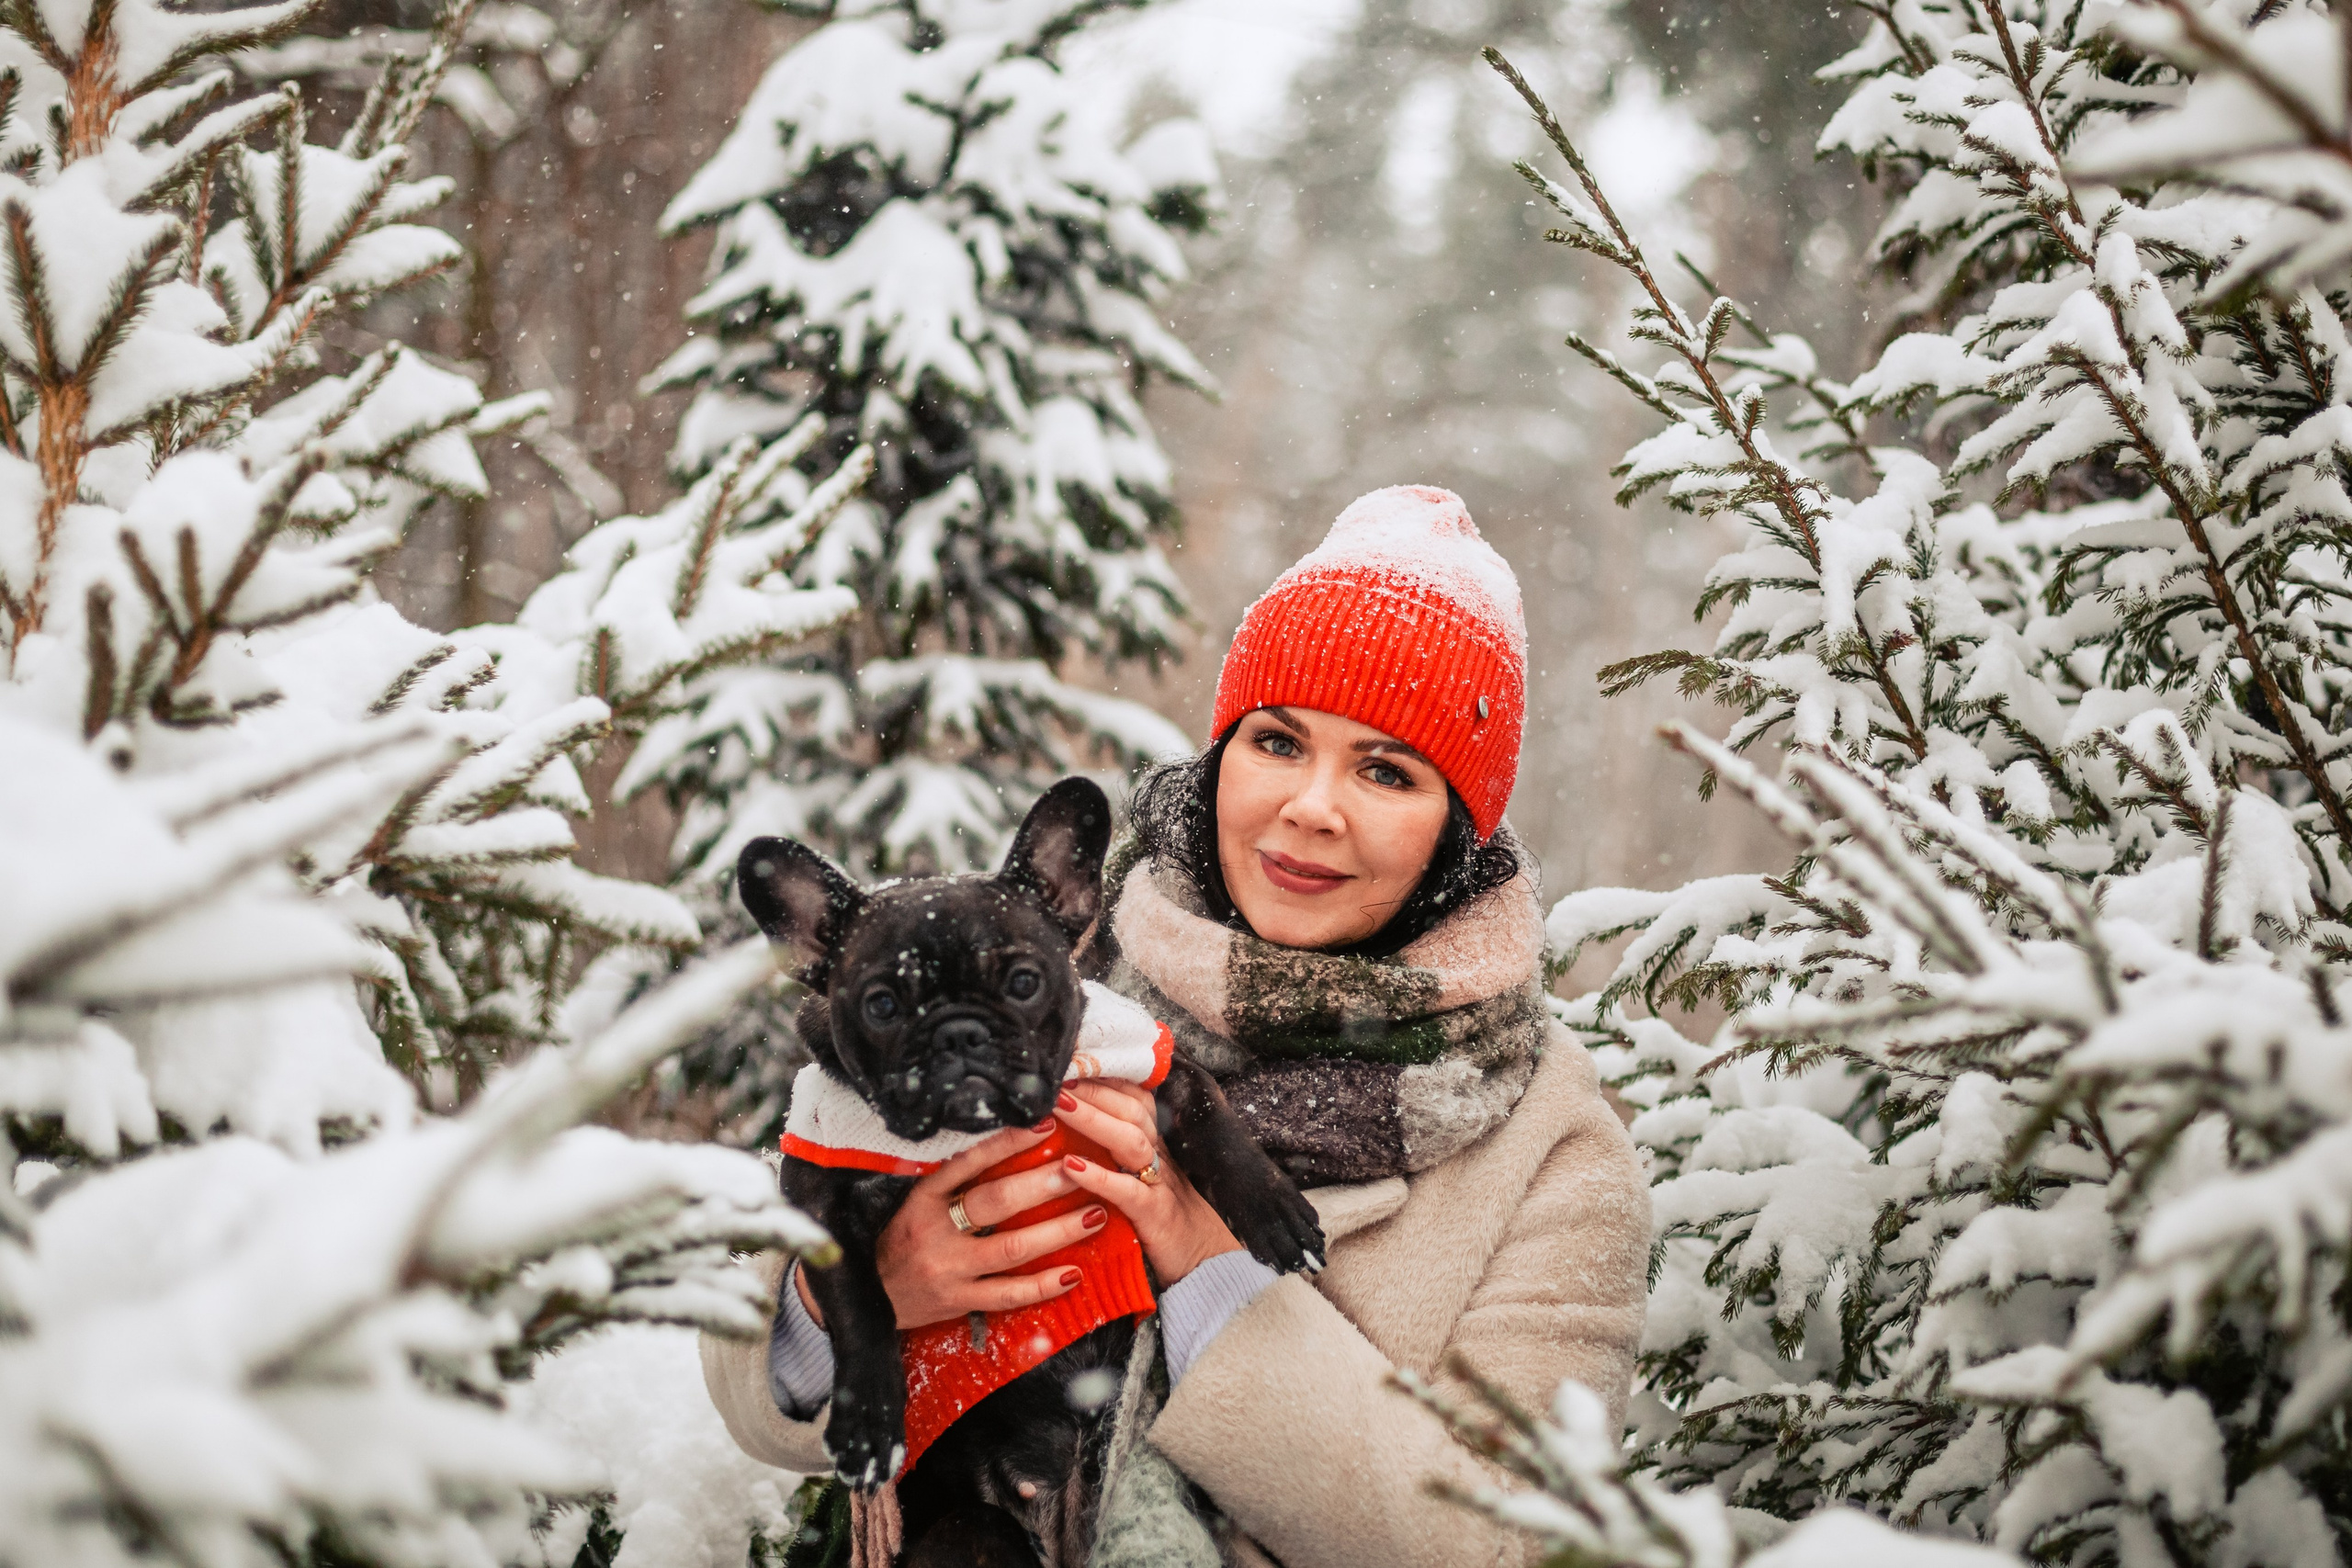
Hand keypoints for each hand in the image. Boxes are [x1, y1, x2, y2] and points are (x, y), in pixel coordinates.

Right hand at [860, 1122, 1107, 1330]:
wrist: (867, 1297)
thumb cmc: (898, 1240)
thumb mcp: (913, 1201)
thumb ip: (951, 1179)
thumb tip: (1004, 1144)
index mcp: (923, 1198)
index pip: (967, 1162)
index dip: (1007, 1142)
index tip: (1044, 1124)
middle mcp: (936, 1232)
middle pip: (996, 1202)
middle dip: (1044, 1184)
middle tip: (1080, 1167)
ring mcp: (950, 1270)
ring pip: (1012, 1248)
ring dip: (1059, 1231)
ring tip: (1095, 1215)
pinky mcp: (960, 1301)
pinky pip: (1009, 1295)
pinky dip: (1044, 1285)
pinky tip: (1074, 1272)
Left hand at [1053, 1081, 1241, 1285]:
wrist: (1209, 1267)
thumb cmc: (1164, 1222)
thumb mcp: (1142, 1179)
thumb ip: (1116, 1153)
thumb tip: (1069, 1131)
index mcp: (1154, 1144)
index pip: (1133, 1096)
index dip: (1103, 1076)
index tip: (1070, 1059)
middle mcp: (1159, 1156)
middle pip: (1130, 1108)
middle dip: (1092, 1087)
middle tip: (1055, 1073)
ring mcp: (1160, 1184)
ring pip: (1131, 1140)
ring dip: (1092, 1119)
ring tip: (1058, 1105)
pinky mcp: (1155, 1217)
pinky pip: (1129, 1191)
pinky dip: (1100, 1177)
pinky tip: (1071, 1168)